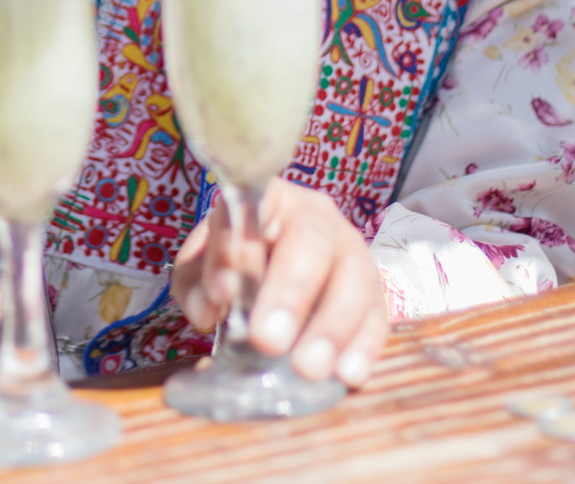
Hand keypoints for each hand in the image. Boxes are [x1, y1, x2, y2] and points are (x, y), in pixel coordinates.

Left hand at [171, 179, 387, 387]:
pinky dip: (363, 346)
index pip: (256, 207)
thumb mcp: (205, 268)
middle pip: (311, 242)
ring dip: (331, 326)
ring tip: (307, 368)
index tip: (224, 294)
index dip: (240, 246)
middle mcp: (317, 216)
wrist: (280, 281)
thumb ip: (197, 284)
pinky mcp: (374, 293)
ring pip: (354, 279)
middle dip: (290, 291)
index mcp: (269, 200)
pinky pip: (378, 316)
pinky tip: (347, 374)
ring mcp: (352, 252)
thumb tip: (207, 309)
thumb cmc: (238, 268)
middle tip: (267, 339)